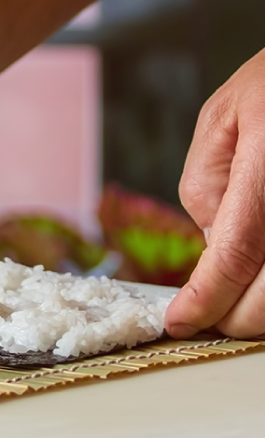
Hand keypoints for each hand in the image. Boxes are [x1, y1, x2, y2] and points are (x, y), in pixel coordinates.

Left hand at [167, 49, 264, 338]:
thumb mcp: (223, 116)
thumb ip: (205, 182)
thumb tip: (210, 245)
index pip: (235, 255)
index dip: (206, 299)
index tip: (180, 321)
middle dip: (238, 317)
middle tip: (208, 316)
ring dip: (264, 307)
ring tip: (235, 296)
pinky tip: (258, 273)